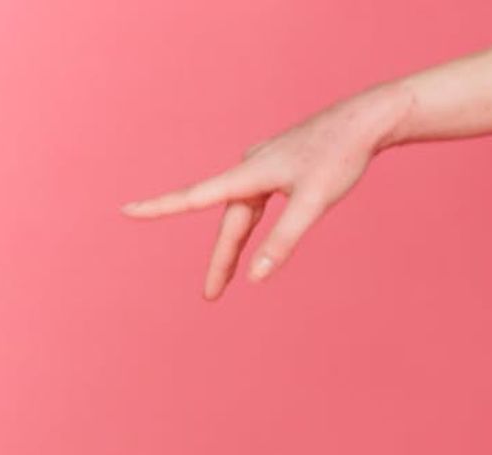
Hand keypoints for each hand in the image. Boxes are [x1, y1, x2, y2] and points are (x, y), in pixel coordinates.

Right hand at [120, 85, 400, 298]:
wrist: (364, 121)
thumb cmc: (340, 159)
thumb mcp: (313, 205)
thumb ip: (283, 242)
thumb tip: (256, 278)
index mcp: (249, 174)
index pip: (195, 197)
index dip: (159, 207)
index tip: (126, 211)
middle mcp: (250, 168)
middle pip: (227, 222)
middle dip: (220, 261)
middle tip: (210, 297)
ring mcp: (264, 166)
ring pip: (242, 215)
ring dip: (235, 247)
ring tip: (227, 280)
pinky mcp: (279, 167)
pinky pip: (255, 203)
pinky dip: (250, 226)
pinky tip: (252, 236)